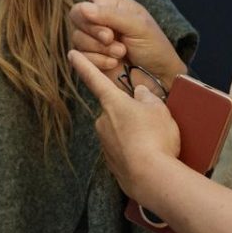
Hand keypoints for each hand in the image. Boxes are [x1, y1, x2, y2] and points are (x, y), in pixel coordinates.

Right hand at [49, 0, 185, 81]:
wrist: (158, 79)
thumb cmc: (154, 47)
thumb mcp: (138, 25)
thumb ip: (110, 14)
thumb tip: (83, 8)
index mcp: (112, 2)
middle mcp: (99, 18)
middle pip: (76, 13)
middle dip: (93, 26)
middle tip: (111, 36)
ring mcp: (93, 39)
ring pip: (77, 36)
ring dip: (98, 46)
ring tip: (120, 52)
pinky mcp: (89, 59)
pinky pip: (80, 55)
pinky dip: (97, 60)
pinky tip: (113, 63)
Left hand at [69, 50, 181, 201]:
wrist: (151, 178)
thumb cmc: (155, 138)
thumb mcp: (159, 109)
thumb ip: (147, 97)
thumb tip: (139, 93)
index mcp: (112, 102)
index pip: (94, 79)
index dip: (83, 65)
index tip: (71, 54)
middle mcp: (102, 121)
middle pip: (115, 110)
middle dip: (130, 114)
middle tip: (153, 123)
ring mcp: (104, 144)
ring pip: (120, 131)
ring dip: (134, 134)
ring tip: (155, 143)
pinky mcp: (111, 163)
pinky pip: (123, 150)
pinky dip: (134, 151)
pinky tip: (149, 157)